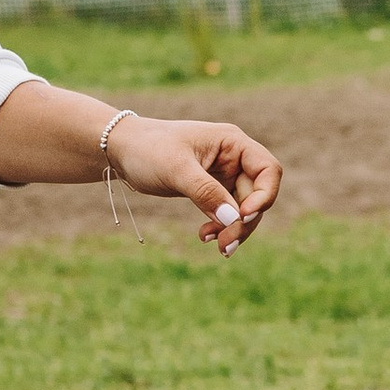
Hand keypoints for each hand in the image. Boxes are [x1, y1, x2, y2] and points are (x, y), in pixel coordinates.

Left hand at [106, 113, 281, 254]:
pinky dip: (220, 227)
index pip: (268, 170)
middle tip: (224, 245)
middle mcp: (234, 158)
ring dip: (233, 230)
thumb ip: (206, 192)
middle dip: (243, 223)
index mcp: (232, 143)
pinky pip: (226, 214)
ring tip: (216, 246)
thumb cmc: (147, 149)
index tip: (243, 216)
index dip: (264, 196)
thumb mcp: (176, 169)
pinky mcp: (212, 191)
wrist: (121, 151)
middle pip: (257, 196)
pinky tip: (204, 236)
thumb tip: (234, 219)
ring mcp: (224, 175)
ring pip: (243, 210)